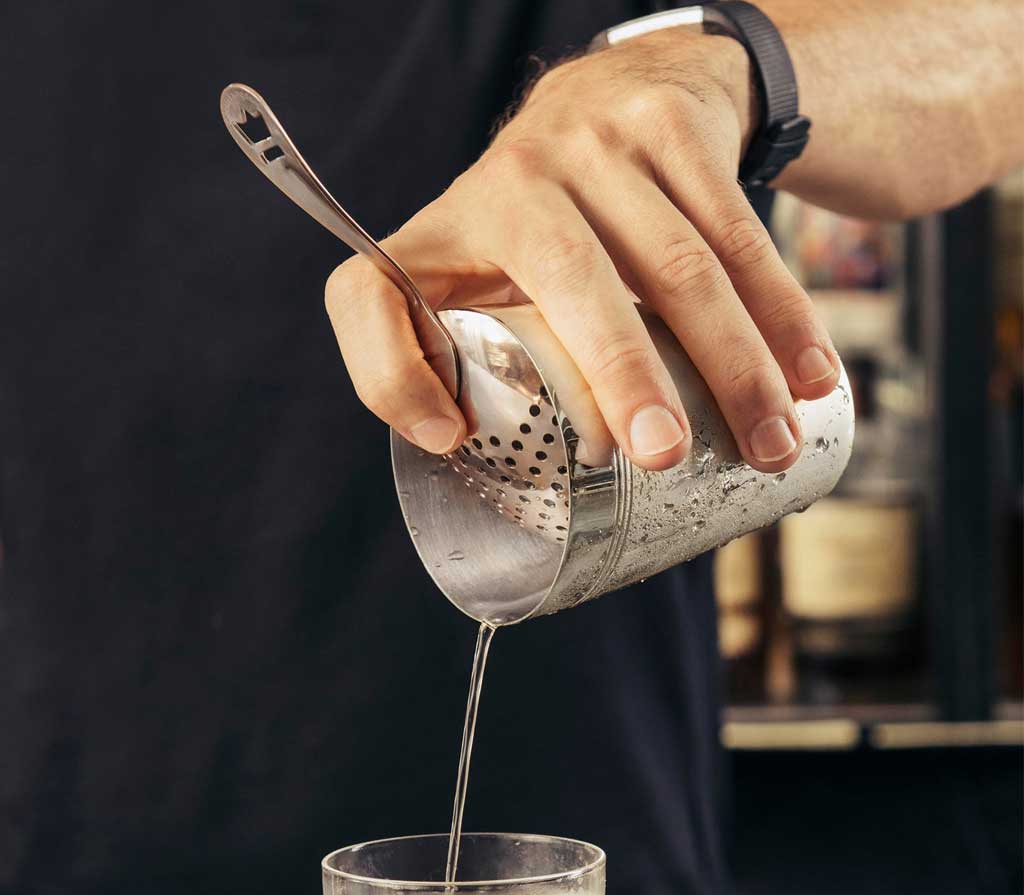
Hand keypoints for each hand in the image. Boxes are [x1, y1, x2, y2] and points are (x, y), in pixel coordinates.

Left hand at [324, 28, 839, 471]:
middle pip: (571, 280)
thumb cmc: (539, 223)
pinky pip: (739, 232)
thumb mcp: (472, 270)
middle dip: (623, 375)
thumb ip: (444, 345)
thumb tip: (448, 437)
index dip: (388, 374)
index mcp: (443, 230)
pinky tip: (811, 376)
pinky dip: (782, 314)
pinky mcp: (676, 129)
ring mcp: (601, 144)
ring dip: (736, 366)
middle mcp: (514, 175)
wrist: (622, 92)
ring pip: (679, 264)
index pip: (370, 294)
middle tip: (665, 456)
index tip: (450, 440)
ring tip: (769, 446)